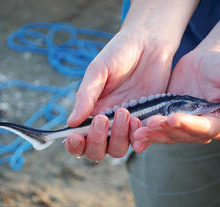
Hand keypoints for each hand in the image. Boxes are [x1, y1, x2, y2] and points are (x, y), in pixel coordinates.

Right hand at [65, 29, 172, 160]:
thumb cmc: (119, 54)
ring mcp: (126, 124)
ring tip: (125, 112)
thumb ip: (86, 96)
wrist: (149, 44)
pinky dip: (139, 138)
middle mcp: (107, 123)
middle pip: (97, 151)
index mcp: (90, 112)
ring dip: (119, 137)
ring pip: (118, 149)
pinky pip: (141, 140)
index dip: (75, 145)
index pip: (79, 138)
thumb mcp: (98, 71)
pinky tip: (139, 121)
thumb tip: (70, 122)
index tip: (76, 137)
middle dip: (97, 141)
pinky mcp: (146, 121)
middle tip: (102, 119)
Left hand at [132, 49, 219, 151]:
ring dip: (153, 134)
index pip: (202, 128)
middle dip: (165, 130)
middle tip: (149, 124)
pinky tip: (134, 130)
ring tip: (138, 131)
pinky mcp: (167, 119)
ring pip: (166, 134)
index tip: (173, 118)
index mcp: (217, 124)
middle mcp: (199, 130)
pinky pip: (156, 128)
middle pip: (181, 135)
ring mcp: (181, 126)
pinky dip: (146, 131)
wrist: (205, 60)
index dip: (188, 125)